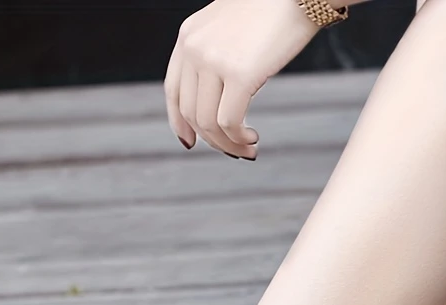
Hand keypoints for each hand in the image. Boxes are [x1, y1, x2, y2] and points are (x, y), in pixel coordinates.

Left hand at [165, 0, 318, 158]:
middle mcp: (195, 48)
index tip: (190, 142)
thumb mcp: (229, 28)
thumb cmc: (273, 8)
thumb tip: (217, 99)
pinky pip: (229, 122)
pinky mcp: (239, 74)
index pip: (173, 90)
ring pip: (209, 123)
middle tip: (234, 150)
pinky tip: (253, 137)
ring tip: (248, 148)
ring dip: (228, 144)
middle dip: (212, 140)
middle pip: (191, 113)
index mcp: (188, 36)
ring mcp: (214, 61)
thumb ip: (215, 55)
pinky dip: (240, 138)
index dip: (179, 122)